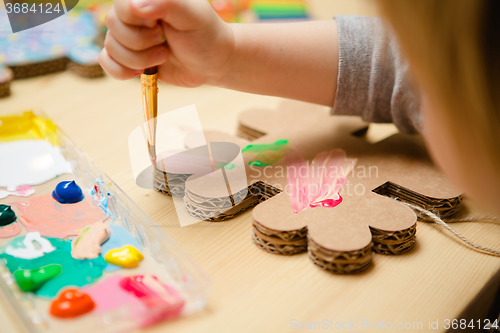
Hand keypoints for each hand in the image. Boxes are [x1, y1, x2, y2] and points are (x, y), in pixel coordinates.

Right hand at [99, 0, 234, 86]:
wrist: (211, 62)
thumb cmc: (204, 34)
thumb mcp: (192, 15)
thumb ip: (166, 4)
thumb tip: (136, 6)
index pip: (122, 7)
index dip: (139, 23)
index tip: (161, 27)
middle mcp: (132, 13)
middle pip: (113, 28)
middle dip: (141, 44)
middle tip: (164, 42)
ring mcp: (127, 34)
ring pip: (110, 48)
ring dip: (139, 60)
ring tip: (163, 56)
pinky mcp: (127, 56)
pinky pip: (106, 62)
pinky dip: (122, 71)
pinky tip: (143, 70)